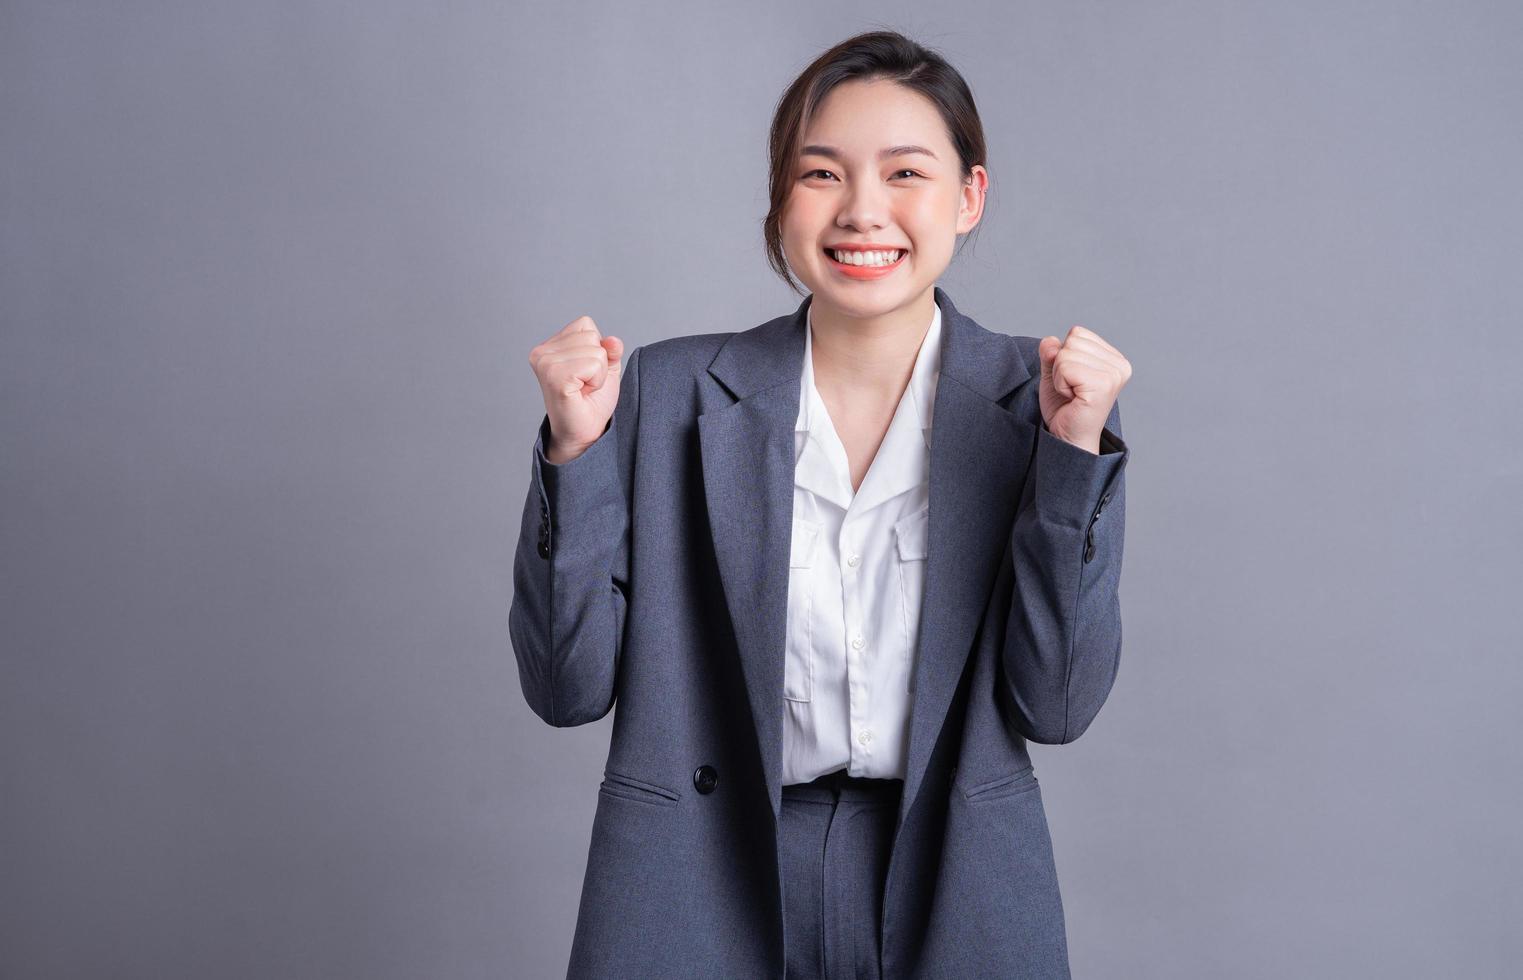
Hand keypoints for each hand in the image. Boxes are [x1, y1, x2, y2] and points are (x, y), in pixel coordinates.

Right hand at [528, 316, 625, 463]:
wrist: (585, 433)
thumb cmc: (592, 401)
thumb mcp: (606, 368)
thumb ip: (610, 349)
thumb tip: (612, 341)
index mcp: (549, 346)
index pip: (585, 324)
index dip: (596, 349)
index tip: (585, 373)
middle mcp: (542, 352)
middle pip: (591, 336)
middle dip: (598, 362)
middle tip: (585, 384)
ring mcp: (546, 364)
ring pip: (595, 350)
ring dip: (598, 374)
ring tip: (583, 389)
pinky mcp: (555, 378)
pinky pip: (594, 365)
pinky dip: (597, 381)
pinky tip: (582, 393)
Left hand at [1037, 326, 1131, 454]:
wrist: (1068, 439)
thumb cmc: (1065, 408)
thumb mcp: (1054, 373)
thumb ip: (1051, 353)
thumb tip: (1050, 341)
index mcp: (1114, 358)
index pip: (1077, 333)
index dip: (1064, 356)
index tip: (1074, 380)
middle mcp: (1120, 365)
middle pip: (1072, 341)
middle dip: (1061, 366)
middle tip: (1071, 390)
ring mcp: (1114, 375)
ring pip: (1066, 353)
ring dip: (1060, 376)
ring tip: (1072, 395)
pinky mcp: (1103, 385)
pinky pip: (1065, 367)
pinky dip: (1060, 383)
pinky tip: (1072, 399)